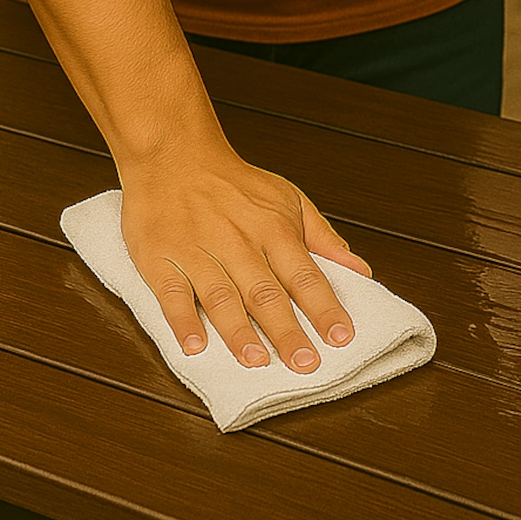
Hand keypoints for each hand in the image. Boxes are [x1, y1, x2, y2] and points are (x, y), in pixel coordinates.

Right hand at [118, 145, 372, 370]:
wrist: (174, 154)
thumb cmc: (235, 183)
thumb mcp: (288, 199)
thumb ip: (323, 237)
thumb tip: (359, 269)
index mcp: (274, 229)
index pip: (306, 275)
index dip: (324, 307)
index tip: (342, 337)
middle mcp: (239, 242)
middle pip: (266, 293)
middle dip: (288, 331)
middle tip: (305, 365)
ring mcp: (198, 251)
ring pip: (222, 296)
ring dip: (239, 331)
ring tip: (256, 361)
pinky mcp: (161, 258)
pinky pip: (172, 293)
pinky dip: (182, 320)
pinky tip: (194, 346)